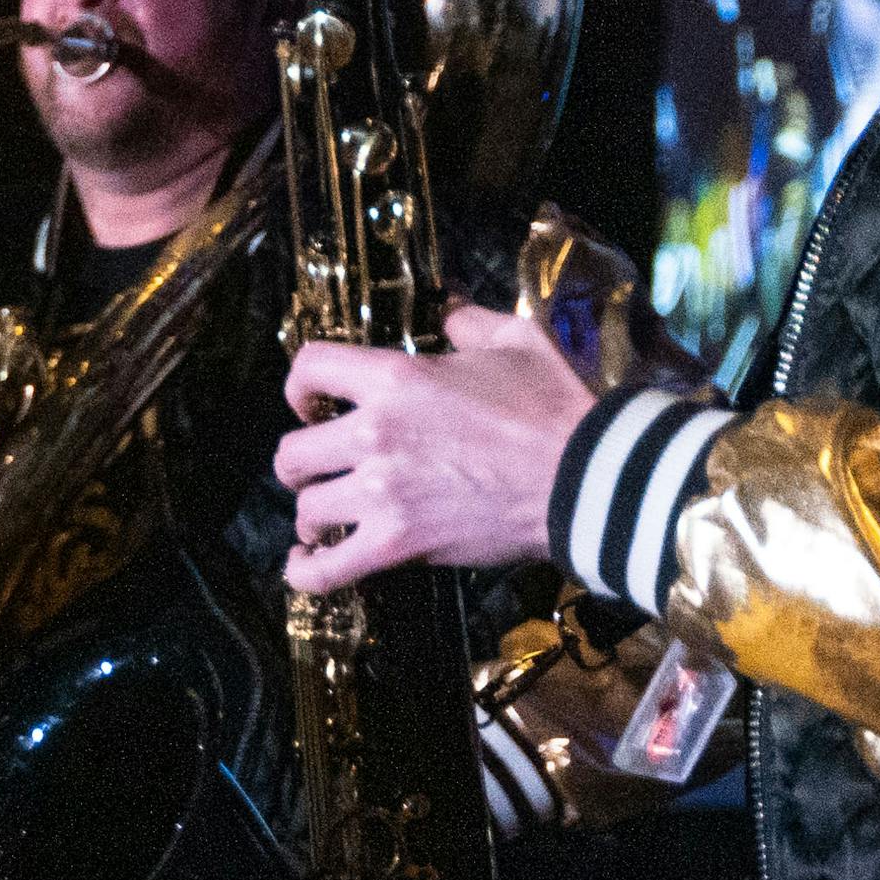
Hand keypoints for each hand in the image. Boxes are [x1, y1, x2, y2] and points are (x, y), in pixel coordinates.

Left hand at [271, 298, 604, 593]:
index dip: (299, 385)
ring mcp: (383, 492)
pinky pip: (326, 570)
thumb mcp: (513, 339)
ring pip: (305, 509)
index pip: (309, 367)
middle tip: (321, 468)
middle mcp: (376, 432)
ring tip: (326, 517)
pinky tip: (304, 563)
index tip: (311, 403)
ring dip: (312, 515)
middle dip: (300, 462)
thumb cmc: (555, 406)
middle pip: (293, 452)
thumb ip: (464, 320)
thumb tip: (442, 307)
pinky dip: (305, 573)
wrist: (586, 476)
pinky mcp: (398, 543)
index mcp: (396, 378)